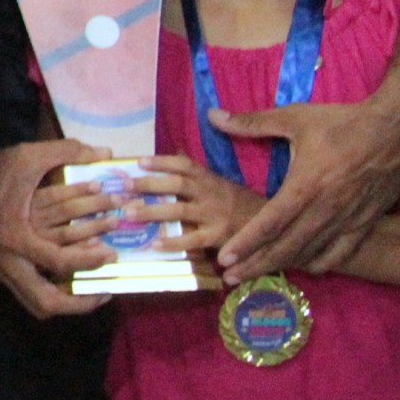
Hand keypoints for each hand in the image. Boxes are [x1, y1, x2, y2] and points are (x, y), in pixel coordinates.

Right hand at [0, 138, 117, 315]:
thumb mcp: (30, 156)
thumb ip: (68, 152)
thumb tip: (105, 153)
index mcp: (13, 234)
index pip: (58, 262)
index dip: (89, 261)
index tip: (111, 254)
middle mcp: (4, 259)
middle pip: (45, 302)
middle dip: (80, 304)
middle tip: (104, 292)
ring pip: (35, 305)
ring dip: (65, 304)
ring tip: (91, 294)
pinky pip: (27, 293)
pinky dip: (50, 293)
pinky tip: (67, 281)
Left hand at [122, 155, 264, 256]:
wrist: (277, 229)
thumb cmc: (244, 206)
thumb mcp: (223, 186)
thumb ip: (200, 175)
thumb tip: (172, 155)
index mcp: (212, 179)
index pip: (185, 164)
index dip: (161, 161)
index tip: (138, 161)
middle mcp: (212, 193)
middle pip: (177, 184)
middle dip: (148, 184)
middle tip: (122, 187)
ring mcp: (216, 215)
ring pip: (179, 210)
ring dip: (151, 212)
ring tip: (128, 214)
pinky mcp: (220, 237)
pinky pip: (193, 240)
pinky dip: (173, 242)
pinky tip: (154, 244)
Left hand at [214, 95, 399, 279]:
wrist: (399, 131)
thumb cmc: (343, 123)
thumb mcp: (294, 118)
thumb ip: (251, 122)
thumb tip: (212, 116)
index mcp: (305, 186)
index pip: (269, 223)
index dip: (246, 243)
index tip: (224, 257)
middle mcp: (325, 210)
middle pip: (286, 246)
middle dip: (256, 264)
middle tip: (231, 277)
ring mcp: (348, 220)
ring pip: (311, 252)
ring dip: (284, 266)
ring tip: (259, 276)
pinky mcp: (366, 222)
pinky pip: (341, 252)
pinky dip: (321, 262)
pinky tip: (307, 268)